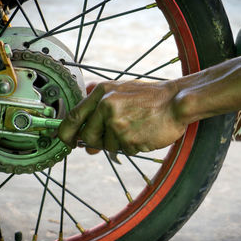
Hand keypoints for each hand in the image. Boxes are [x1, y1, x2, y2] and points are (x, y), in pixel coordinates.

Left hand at [58, 80, 186, 154]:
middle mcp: (107, 108)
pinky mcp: (129, 140)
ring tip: (135, 127)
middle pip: (88, 137)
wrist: (176, 102)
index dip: (65, 132)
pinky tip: (142, 133)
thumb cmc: (150, 97)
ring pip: (107, 146)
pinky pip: (123, 151)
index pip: (74, 117)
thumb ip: (100, 99)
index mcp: (103, 93)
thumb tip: (82, 116)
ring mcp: (118, 125)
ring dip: (119, 143)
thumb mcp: (122, 88)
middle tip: (113, 135)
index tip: (64, 140)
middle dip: (96, 142)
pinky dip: (131, 146)